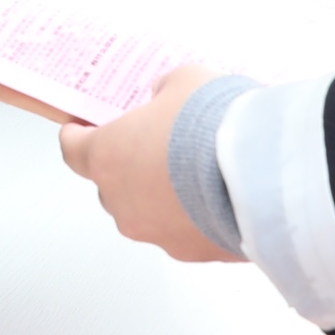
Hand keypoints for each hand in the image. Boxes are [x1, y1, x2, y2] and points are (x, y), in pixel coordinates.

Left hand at [57, 63, 237, 263]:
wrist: (261, 175)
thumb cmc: (214, 126)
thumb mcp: (185, 81)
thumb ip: (165, 91)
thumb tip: (166, 99)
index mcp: (108, 157)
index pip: (73, 151)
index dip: (78, 138)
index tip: (82, 131)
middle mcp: (123, 202)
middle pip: (112, 184)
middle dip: (130, 165)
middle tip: (158, 144)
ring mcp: (155, 232)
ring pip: (147, 212)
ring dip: (163, 194)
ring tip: (198, 171)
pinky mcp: (191, 252)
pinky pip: (183, 231)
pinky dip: (194, 216)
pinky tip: (220, 195)